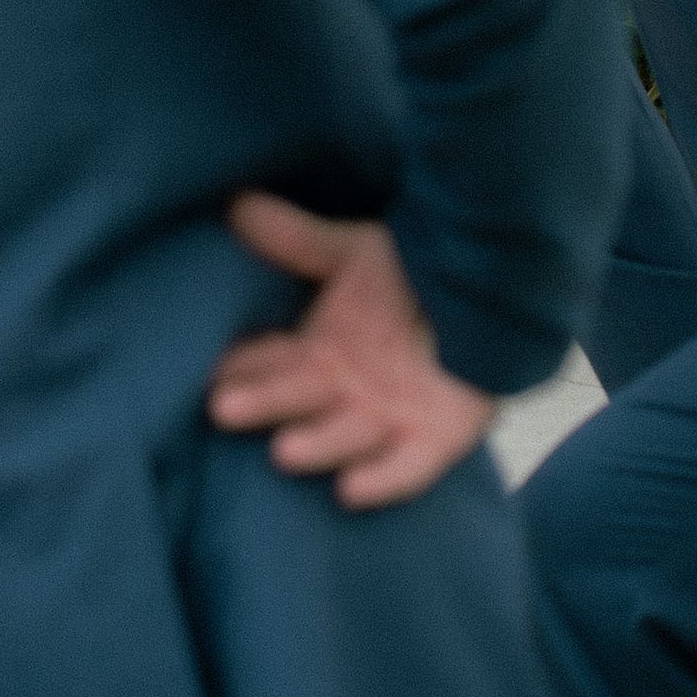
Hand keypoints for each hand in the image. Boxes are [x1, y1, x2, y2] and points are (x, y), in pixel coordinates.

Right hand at [207, 193, 494, 506]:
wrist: (492, 299)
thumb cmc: (416, 278)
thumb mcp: (355, 252)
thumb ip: (298, 239)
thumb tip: (236, 205)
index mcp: (322, 351)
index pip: (270, 360)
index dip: (238, 366)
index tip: (203, 370)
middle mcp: (347, 392)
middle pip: (296, 398)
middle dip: (261, 404)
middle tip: (221, 409)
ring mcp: (390, 420)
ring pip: (345, 437)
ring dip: (317, 445)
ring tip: (285, 452)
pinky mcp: (435, 441)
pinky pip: (407, 469)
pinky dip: (382, 480)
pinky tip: (352, 491)